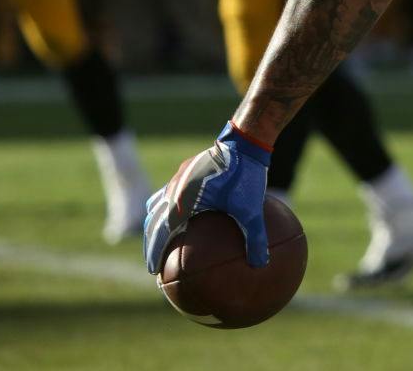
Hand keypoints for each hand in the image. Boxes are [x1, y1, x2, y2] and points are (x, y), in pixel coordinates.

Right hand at [143, 121, 271, 274]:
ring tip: (162, 239)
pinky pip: (173, 191)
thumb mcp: (252, 210)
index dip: (155, 254)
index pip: (161, 233)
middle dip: (152, 243)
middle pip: (154, 221)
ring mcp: (180, 176)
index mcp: (183, 201)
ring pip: (160, 204)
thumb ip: (255, 238)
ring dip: (157, 223)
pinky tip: (187, 214)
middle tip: (154, 263)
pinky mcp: (189, 168)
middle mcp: (175, 188)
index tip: (154, 273)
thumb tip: (261, 265)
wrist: (245, 140)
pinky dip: (171, 206)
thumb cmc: (247, 175)